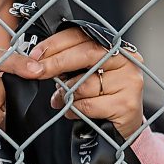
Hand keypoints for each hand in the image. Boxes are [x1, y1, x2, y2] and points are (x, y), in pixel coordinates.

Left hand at [28, 27, 143, 138]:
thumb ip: (65, 66)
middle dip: (55, 63)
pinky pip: (88, 105)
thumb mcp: (82, 75)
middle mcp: (125, 60)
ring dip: (66, 95)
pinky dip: (75, 110)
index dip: (55, 44)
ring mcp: (129, 82)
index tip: (35, 55)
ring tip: (64, 100)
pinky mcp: (126, 105)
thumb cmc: (100, 96)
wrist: (122, 126)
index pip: (82, 36)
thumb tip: (37, 66)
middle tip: (36, 72)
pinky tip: (74, 112)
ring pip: (84, 84)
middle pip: (85, 54)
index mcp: (112, 47)